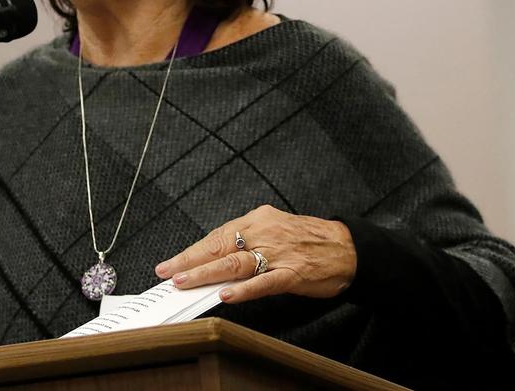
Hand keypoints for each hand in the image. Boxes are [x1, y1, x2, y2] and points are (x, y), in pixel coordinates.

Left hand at [154, 205, 355, 303]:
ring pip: (236, 263)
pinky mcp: (293, 273)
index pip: (216, 236)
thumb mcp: (273, 230)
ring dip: (207, 273)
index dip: (192, 251)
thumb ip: (246, 243)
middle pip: (219, 247)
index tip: (171, 264)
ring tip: (185, 282)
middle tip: (167, 273)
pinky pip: (264, 282)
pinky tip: (227, 294)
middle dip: (190, 261)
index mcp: (256, 220)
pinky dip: (244, 289)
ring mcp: (278, 253)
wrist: (347, 246)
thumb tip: (213, 261)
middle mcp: (263, 233)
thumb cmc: (308, 239)